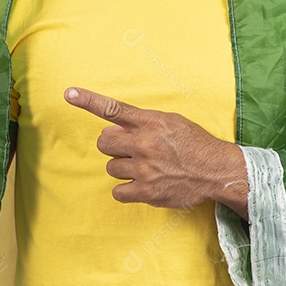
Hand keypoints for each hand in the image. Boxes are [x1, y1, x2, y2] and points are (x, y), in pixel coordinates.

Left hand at [64, 87, 247, 208]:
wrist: (216, 170)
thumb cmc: (193, 143)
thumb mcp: (170, 121)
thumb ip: (141, 123)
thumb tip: (110, 131)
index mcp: (150, 122)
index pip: (113, 109)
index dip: (88, 100)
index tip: (68, 93)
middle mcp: (145, 143)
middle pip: (104, 144)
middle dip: (113, 147)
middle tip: (129, 150)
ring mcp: (145, 169)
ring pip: (111, 168)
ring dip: (123, 168)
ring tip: (144, 167)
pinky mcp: (148, 192)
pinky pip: (118, 191)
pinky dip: (126, 189)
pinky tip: (142, 184)